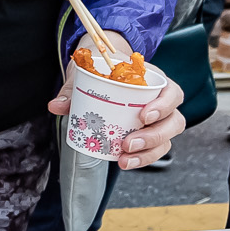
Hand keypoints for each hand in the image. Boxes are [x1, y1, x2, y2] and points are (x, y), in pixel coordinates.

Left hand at [50, 61, 185, 168]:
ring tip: (124, 159)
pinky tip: (124, 162)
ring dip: (148, 153)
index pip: (173, 93)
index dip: (164, 106)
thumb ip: (73, 88)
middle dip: (153, 137)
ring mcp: (157, 121)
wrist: (103, 70)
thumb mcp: (88, 72)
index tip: (144, 116)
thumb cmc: (103, 69)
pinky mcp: (148, 134)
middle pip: (174, 122)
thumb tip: (56, 106)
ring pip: (166, 140)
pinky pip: (153, 150)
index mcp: (155, 81)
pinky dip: (141, 159)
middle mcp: (162, 102)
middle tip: (128, 143)